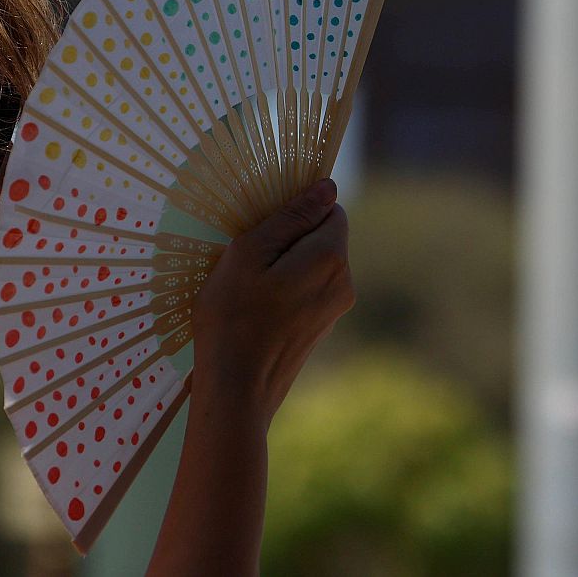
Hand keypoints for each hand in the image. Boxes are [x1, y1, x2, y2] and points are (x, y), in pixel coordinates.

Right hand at [189, 178, 353, 426]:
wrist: (237, 390)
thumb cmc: (232, 317)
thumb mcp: (250, 253)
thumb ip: (291, 216)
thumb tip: (327, 188)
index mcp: (331, 257)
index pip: (329, 208)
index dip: (297, 210)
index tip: (263, 227)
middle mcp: (345, 282)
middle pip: (324, 236)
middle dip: (291, 238)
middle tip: (250, 257)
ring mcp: (335, 309)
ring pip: (315, 264)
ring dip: (286, 264)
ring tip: (249, 284)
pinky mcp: (321, 328)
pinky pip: (308, 290)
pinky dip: (286, 289)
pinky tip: (256, 307)